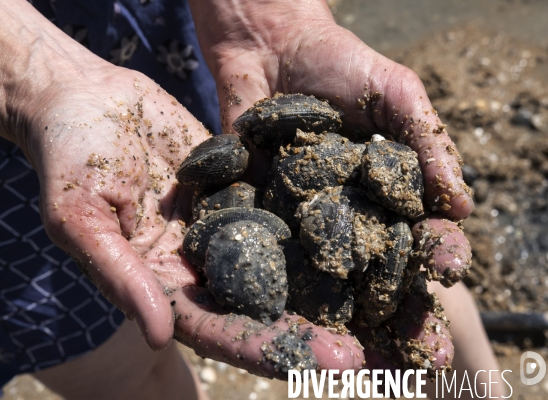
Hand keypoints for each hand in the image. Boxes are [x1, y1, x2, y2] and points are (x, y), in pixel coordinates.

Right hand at [18, 66, 371, 377]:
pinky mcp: (240, 187)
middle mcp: (199, 262)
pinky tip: (361, 232)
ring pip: (278, 262)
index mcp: (161, 283)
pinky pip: (280, 208)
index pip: (216, 327)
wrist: (86, 100)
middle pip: (258, 306)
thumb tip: (159, 333)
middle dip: (308, 332)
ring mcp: (223, 225)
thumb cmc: (67, 158)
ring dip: (323, 286)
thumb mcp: (78, 217)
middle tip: (363, 354)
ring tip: (376, 307)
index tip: (319, 364)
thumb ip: (119, 274)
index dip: (265, 348)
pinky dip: (316, 224)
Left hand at [190, 0, 471, 370]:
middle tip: (418, 351)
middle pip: (376, 272)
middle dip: (398, 308)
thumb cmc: (340, 61)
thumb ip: (426, 142)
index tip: (452, 270)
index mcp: (387, 193)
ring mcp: (301, 221)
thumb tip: (463, 206)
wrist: (268, 46)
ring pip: (324, 278)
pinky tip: (287, 317)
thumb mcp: (393, 92)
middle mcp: (346, 216)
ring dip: (343, 316)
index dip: (437, 255)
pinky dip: (278, 285)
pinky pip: (269, 255)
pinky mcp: (258, 217)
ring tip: (356, 351)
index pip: (419, 234)